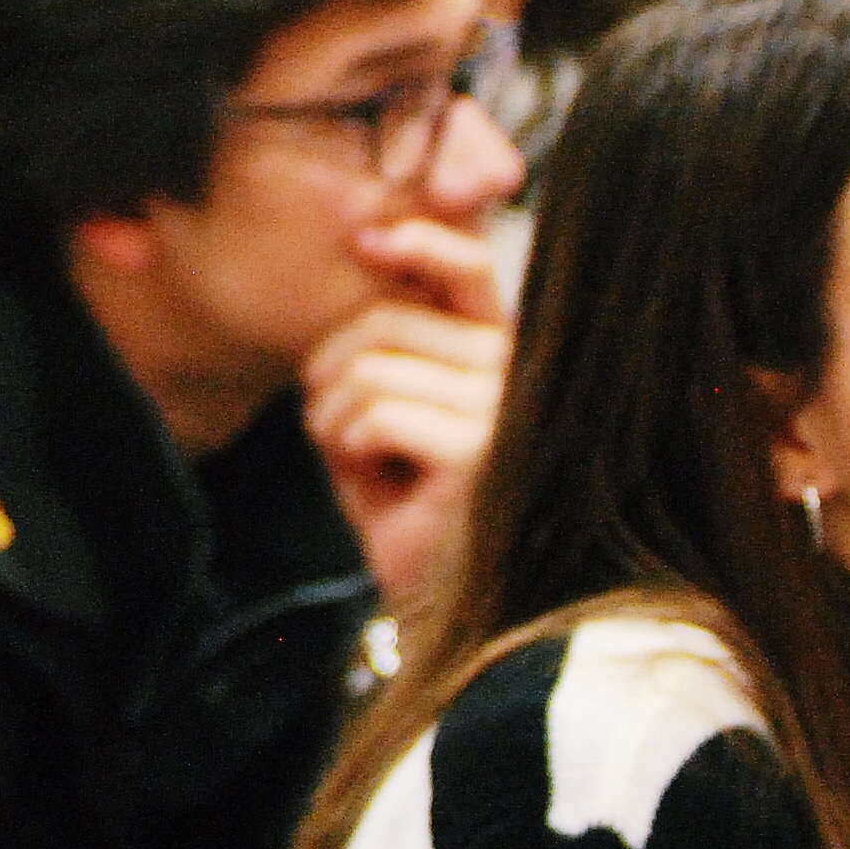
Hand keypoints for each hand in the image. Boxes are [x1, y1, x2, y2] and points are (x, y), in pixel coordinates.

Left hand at [302, 216, 510, 607]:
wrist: (437, 608)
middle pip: (383, 323)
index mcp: (504, 355)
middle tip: (341, 435)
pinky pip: (372, 416)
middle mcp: (521, 372)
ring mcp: (508, 408)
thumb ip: (382, 346)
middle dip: (328, 377)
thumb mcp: (388, 417)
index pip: (469, 269)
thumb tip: (367, 243)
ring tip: (366, 468)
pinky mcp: (481, 450)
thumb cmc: (408, 512)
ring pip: (367, 370)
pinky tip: (379, 487)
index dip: (419, 243)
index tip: (366, 241)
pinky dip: (348, 452)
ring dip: (333, 423)